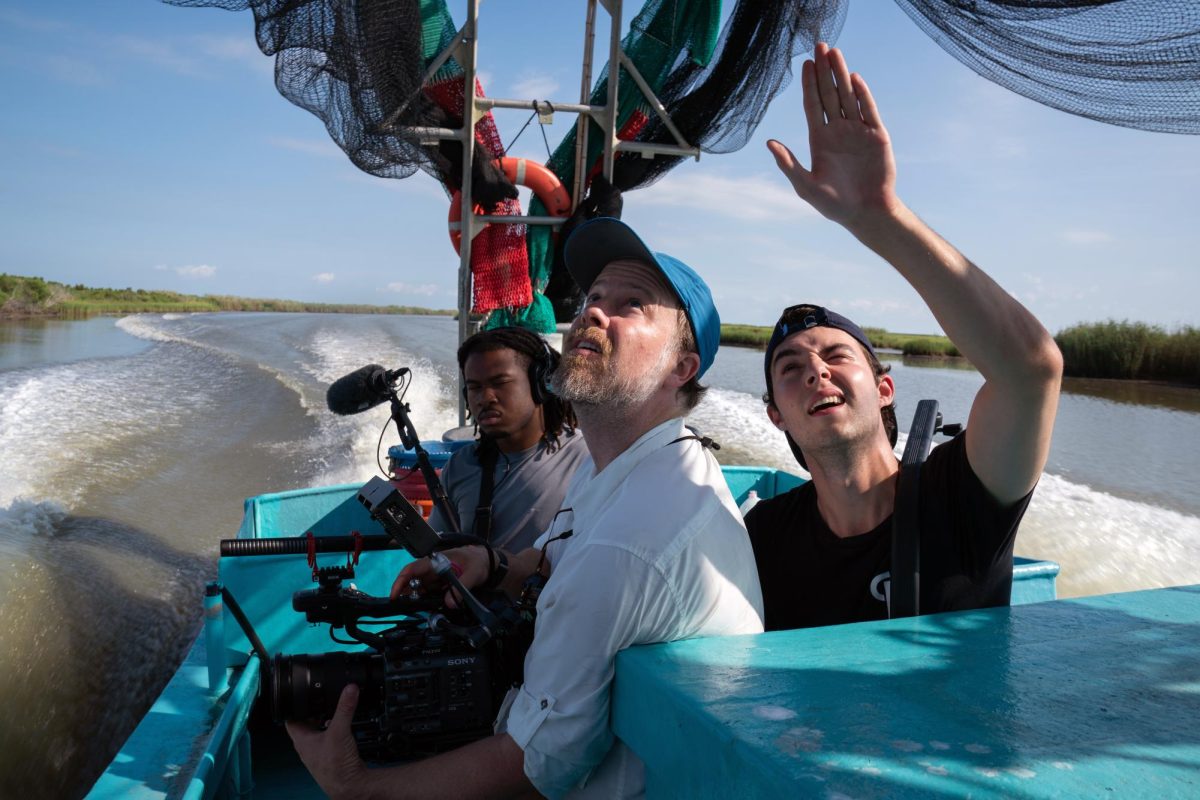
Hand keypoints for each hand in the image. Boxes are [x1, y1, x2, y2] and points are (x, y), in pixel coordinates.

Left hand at [285, 684, 366, 798]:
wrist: (349, 786)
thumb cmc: (336, 767)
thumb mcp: (339, 731)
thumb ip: (345, 708)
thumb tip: (349, 689)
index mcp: (301, 741)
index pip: (290, 719)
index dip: (293, 706)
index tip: (300, 694)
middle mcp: (307, 747)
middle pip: (305, 724)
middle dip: (313, 711)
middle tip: (322, 700)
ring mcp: (318, 753)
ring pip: (317, 732)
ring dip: (324, 721)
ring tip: (334, 711)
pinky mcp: (330, 756)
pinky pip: (328, 739)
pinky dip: (334, 731)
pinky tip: (343, 728)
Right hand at [390, 545, 489, 608]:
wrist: (487, 562)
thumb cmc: (478, 561)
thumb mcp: (472, 574)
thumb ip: (460, 589)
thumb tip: (449, 603)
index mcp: (435, 561)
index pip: (412, 570)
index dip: (400, 581)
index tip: (395, 595)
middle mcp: (432, 570)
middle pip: (413, 583)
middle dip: (409, 596)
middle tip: (410, 608)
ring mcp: (436, 578)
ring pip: (421, 591)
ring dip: (420, 601)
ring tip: (425, 609)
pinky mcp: (440, 586)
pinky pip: (430, 595)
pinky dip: (430, 602)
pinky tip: (435, 607)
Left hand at [768, 43, 897, 228]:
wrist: (866, 214)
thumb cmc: (834, 204)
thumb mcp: (805, 186)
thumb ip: (788, 164)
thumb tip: (769, 142)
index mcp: (820, 139)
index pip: (813, 105)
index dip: (808, 85)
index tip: (805, 64)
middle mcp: (838, 131)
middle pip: (829, 95)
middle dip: (824, 71)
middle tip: (820, 46)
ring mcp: (858, 131)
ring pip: (848, 97)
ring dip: (841, 76)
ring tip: (835, 53)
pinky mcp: (877, 136)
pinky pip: (869, 111)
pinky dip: (862, 95)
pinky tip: (854, 78)